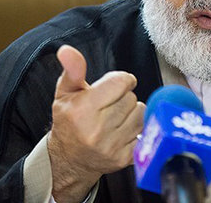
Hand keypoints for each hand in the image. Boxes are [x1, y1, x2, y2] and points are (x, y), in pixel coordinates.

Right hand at [47, 45, 145, 202]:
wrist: (69, 160)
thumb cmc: (69, 122)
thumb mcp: (65, 94)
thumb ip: (72, 70)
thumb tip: (67, 50)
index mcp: (82, 110)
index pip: (121, 82)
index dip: (121, 80)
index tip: (115, 85)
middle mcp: (97, 130)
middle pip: (131, 97)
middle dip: (124, 97)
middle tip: (110, 105)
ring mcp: (112, 146)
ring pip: (141, 113)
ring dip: (132, 112)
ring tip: (116, 117)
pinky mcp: (124, 157)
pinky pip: (145, 130)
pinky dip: (138, 128)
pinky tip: (123, 130)